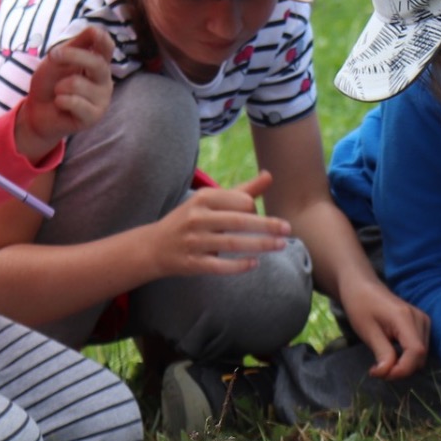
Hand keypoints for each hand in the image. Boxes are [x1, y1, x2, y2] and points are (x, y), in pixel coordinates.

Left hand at [16, 26, 115, 158]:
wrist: (36, 112)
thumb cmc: (49, 83)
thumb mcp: (57, 59)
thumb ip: (76, 45)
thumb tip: (95, 29)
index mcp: (98, 63)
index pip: (107, 48)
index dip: (102, 39)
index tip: (94, 33)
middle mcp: (104, 80)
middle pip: (97, 63)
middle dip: (72, 56)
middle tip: (53, 56)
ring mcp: (102, 99)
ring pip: (78, 83)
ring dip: (59, 86)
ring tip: (59, 92)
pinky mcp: (94, 116)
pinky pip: (75, 102)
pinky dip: (60, 101)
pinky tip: (60, 104)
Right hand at [148, 173, 292, 276]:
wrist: (153, 247)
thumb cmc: (190, 220)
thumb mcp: (211, 201)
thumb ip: (242, 190)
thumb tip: (270, 175)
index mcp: (203, 199)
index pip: (240, 201)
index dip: (255, 209)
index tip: (258, 217)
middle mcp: (197, 218)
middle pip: (240, 221)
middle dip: (267, 225)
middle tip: (288, 229)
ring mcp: (194, 241)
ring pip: (233, 243)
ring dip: (260, 245)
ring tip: (280, 245)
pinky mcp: (192, 263)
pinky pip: (220, 265)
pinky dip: (239, 265)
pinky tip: (255, 263)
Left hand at [338, 273, 429, 378]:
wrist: (363, 287)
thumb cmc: (361, 306)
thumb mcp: (367, 332)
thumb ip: (382, 353)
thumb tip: (388, 373)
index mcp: (405, 318)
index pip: (416, 352)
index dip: (401, 370)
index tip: (380, 374)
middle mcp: (420, 319)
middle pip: (420, 356)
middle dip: (401, 369)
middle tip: (378, 369)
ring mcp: (423, 320)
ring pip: (421, 355)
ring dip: (404, 365)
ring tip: (383, 362)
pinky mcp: (422, 324)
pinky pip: (419, 348)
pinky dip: (407, 358)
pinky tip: (392, 355)